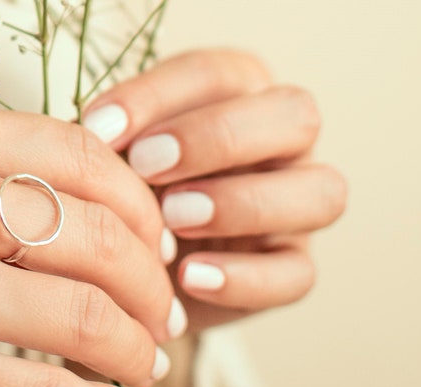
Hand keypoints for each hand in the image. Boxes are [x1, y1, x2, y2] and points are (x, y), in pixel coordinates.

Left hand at [83, 49, 346, 330]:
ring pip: (322, 191)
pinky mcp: (292, 270)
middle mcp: (282, 146)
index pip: (217, 74)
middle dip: (215, 137)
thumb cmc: (125, 199)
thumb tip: (98, 133)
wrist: (133, 277)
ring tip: (171, 220)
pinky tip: (188, 278)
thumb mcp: (111, 165)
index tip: (99, 129)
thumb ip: (112, 145)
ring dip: (242, 202)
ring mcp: (297, 210)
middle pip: (295, 114)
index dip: (158, 95)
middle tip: (145, 166)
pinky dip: (243, 278)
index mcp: (237, 99)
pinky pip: (298, 275)